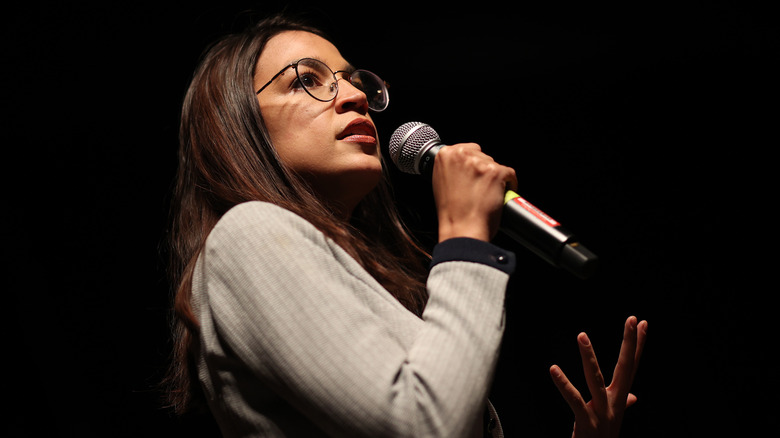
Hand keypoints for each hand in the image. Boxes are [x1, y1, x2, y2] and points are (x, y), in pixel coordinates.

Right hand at [432, 143, 516, 241]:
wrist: (462, 230)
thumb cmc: (451, 213)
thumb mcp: (440, 183)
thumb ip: (450, 169)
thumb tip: (463, 165)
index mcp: (445, 155)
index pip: (467, 149)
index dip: (473, 164)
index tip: (475, 174)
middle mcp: (462, 155)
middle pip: (482, 155)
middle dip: (483, 170)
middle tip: (479, 188)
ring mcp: (480, 163)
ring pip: (495, 165)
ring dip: (494, 178)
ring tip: (486, 195)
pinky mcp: (496, 172)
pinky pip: (510, 174)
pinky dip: (509, 185)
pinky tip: (499, 196)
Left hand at [549, 316, 647, 437]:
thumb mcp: (613, 418)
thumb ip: (623, 404)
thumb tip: (632, 397)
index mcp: (618, 398)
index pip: (631, 366)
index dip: (637, 345)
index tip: (642, 323)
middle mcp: (614, 402)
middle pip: (625, 368)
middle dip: (629, 343)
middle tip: (632, 319)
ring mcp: (602, 412)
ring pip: (596, 379)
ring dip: (589, 357)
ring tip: (581, 335)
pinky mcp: (587, 422)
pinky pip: (574, 400)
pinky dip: (563, 384)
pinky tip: (553, 369)